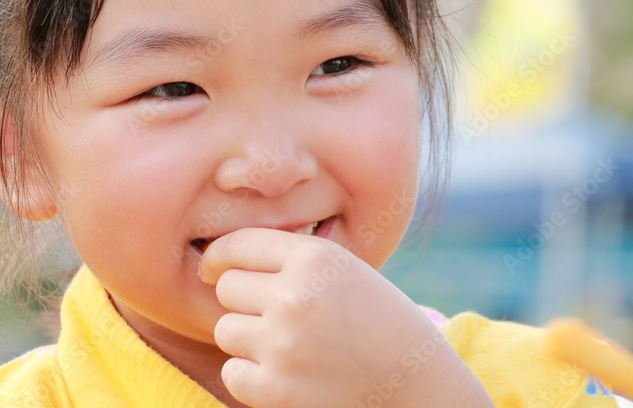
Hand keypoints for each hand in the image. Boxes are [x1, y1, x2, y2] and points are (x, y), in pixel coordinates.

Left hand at [200, 229, 493, 407]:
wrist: (419, 388)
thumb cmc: (380, 323)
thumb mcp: (345, 271)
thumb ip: (292, 259)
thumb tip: (220, 260)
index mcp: (315, 257)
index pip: (238, 244)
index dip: (219, 256)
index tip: (213, 267)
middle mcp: (295, 295)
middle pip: (227, 287)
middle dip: (242, 300)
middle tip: (274, 315)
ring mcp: (283, 345)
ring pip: (226, 329)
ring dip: (247, 339)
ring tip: (287, 346)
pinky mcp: (275, 390)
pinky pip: (233, 372)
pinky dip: (251, 376)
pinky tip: (286, 374)